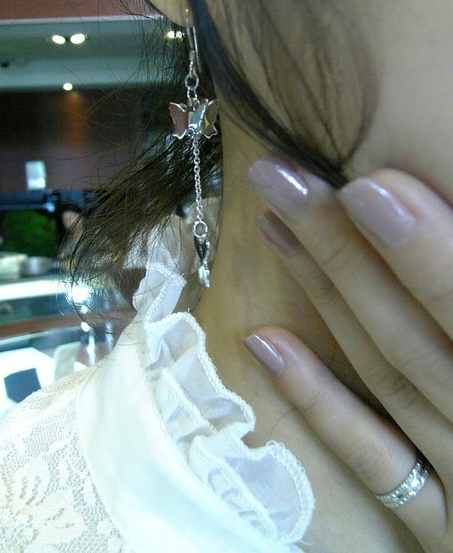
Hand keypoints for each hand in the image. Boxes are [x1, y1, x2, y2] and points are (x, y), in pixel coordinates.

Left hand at [245, 156, 452, 552]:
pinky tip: (264, 341)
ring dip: (325, 297)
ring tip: (271, 227)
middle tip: (284, 180)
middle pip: (418, 330)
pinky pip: (377, 463)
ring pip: (390, 375)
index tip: (366, 187)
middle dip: (345, 251)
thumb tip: (440, 223)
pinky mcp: (449, 528)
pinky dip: (319, 403)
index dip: (427, 251)